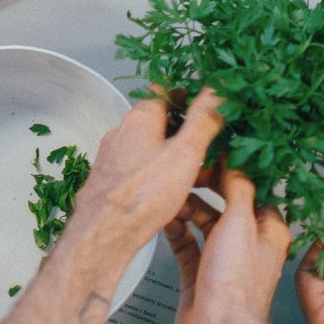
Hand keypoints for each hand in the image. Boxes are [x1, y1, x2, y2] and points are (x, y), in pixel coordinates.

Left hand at [58, 91, 224, 263]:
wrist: (105, 233)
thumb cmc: (142, 195)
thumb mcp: (186, 152)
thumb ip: (203, 119)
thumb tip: (218, 91)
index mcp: (140, 117)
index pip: (165, 90)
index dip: (188, 95)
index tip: (207, 107)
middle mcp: (122, 132)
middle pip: (157, 121)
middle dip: (183, 132)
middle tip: (206, 146)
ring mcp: (113, 156)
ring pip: (148, 148)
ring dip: (171, 157)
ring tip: (193, 176)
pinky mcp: (110, 179)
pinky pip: (139, 170)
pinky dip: (156, 176)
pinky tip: (169, 195)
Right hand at [165, 171, 290, 323]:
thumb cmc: (236, 285)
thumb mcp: (240, 221)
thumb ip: (236, 186)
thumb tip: (233, 161)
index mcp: (268, 230)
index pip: (251, 189)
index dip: (231, 171)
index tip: (211, 156)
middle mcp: (248, 244)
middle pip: (225, 203)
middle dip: (205, 188)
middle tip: (188, 174)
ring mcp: (223, 259)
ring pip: (203, 221)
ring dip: (188, 208)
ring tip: (174, 199)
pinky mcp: (200, 273)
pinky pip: (186, 243)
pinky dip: (177, 230)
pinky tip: (169, 221)